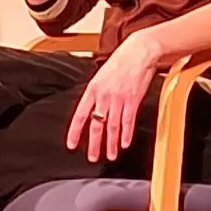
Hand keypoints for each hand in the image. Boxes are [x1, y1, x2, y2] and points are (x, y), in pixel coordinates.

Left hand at [63, 36, 158, 162]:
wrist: (139, 52)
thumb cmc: (121, 62)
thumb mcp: (101, 76)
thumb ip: (96, 94)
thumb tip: (91, 109)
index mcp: (92, 89)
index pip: (80, 115)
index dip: (75, 132)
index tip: (72, 145)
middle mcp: (103, 96)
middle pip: (96, 125)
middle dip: (94, 144)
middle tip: (92, 157)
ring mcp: (118, 99)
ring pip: (112, 127)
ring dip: (110, 144)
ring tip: (110, 155)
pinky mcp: (132, 100)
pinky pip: (127, 121)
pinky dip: (126, 134)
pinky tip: (124, 144)